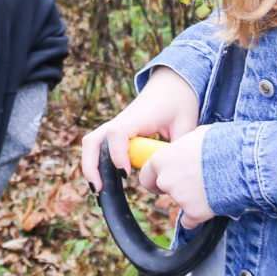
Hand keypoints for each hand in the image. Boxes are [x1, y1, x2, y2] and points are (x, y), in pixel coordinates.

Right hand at [80, 64, 199, 191]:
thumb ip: (178, 148)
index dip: (117, 154)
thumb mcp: (186, 124)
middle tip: (99, 188)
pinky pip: (99, 147)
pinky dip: (97, 163)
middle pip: (93, 140)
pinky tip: (105, 182)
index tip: (126, 174)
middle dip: (91, 165)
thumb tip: (172, 174)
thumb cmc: (178, 103)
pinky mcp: (117, 133)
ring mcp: (116, 127)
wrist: (171, 86)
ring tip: (98, 190)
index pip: (117, 134)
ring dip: (90, 166)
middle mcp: (121, 122)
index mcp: (137, 118)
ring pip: (92, 144)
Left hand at [137, 124, 215, 228]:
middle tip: (192, 183)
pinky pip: (191, 221)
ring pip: (180, 203)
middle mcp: (166, 180)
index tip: (161, 181)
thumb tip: (188, 148)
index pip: (146, 174)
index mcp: (162, 159)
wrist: (241, 161)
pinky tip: (212, 206)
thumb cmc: (221, 142)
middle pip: (163, 189)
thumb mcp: (197, 136)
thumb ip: (185, 147)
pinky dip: (199, 217)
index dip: (155, 178)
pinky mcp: (194, 213)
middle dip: (174, 188)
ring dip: (192, 199)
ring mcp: (179, 198)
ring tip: (212, 186)